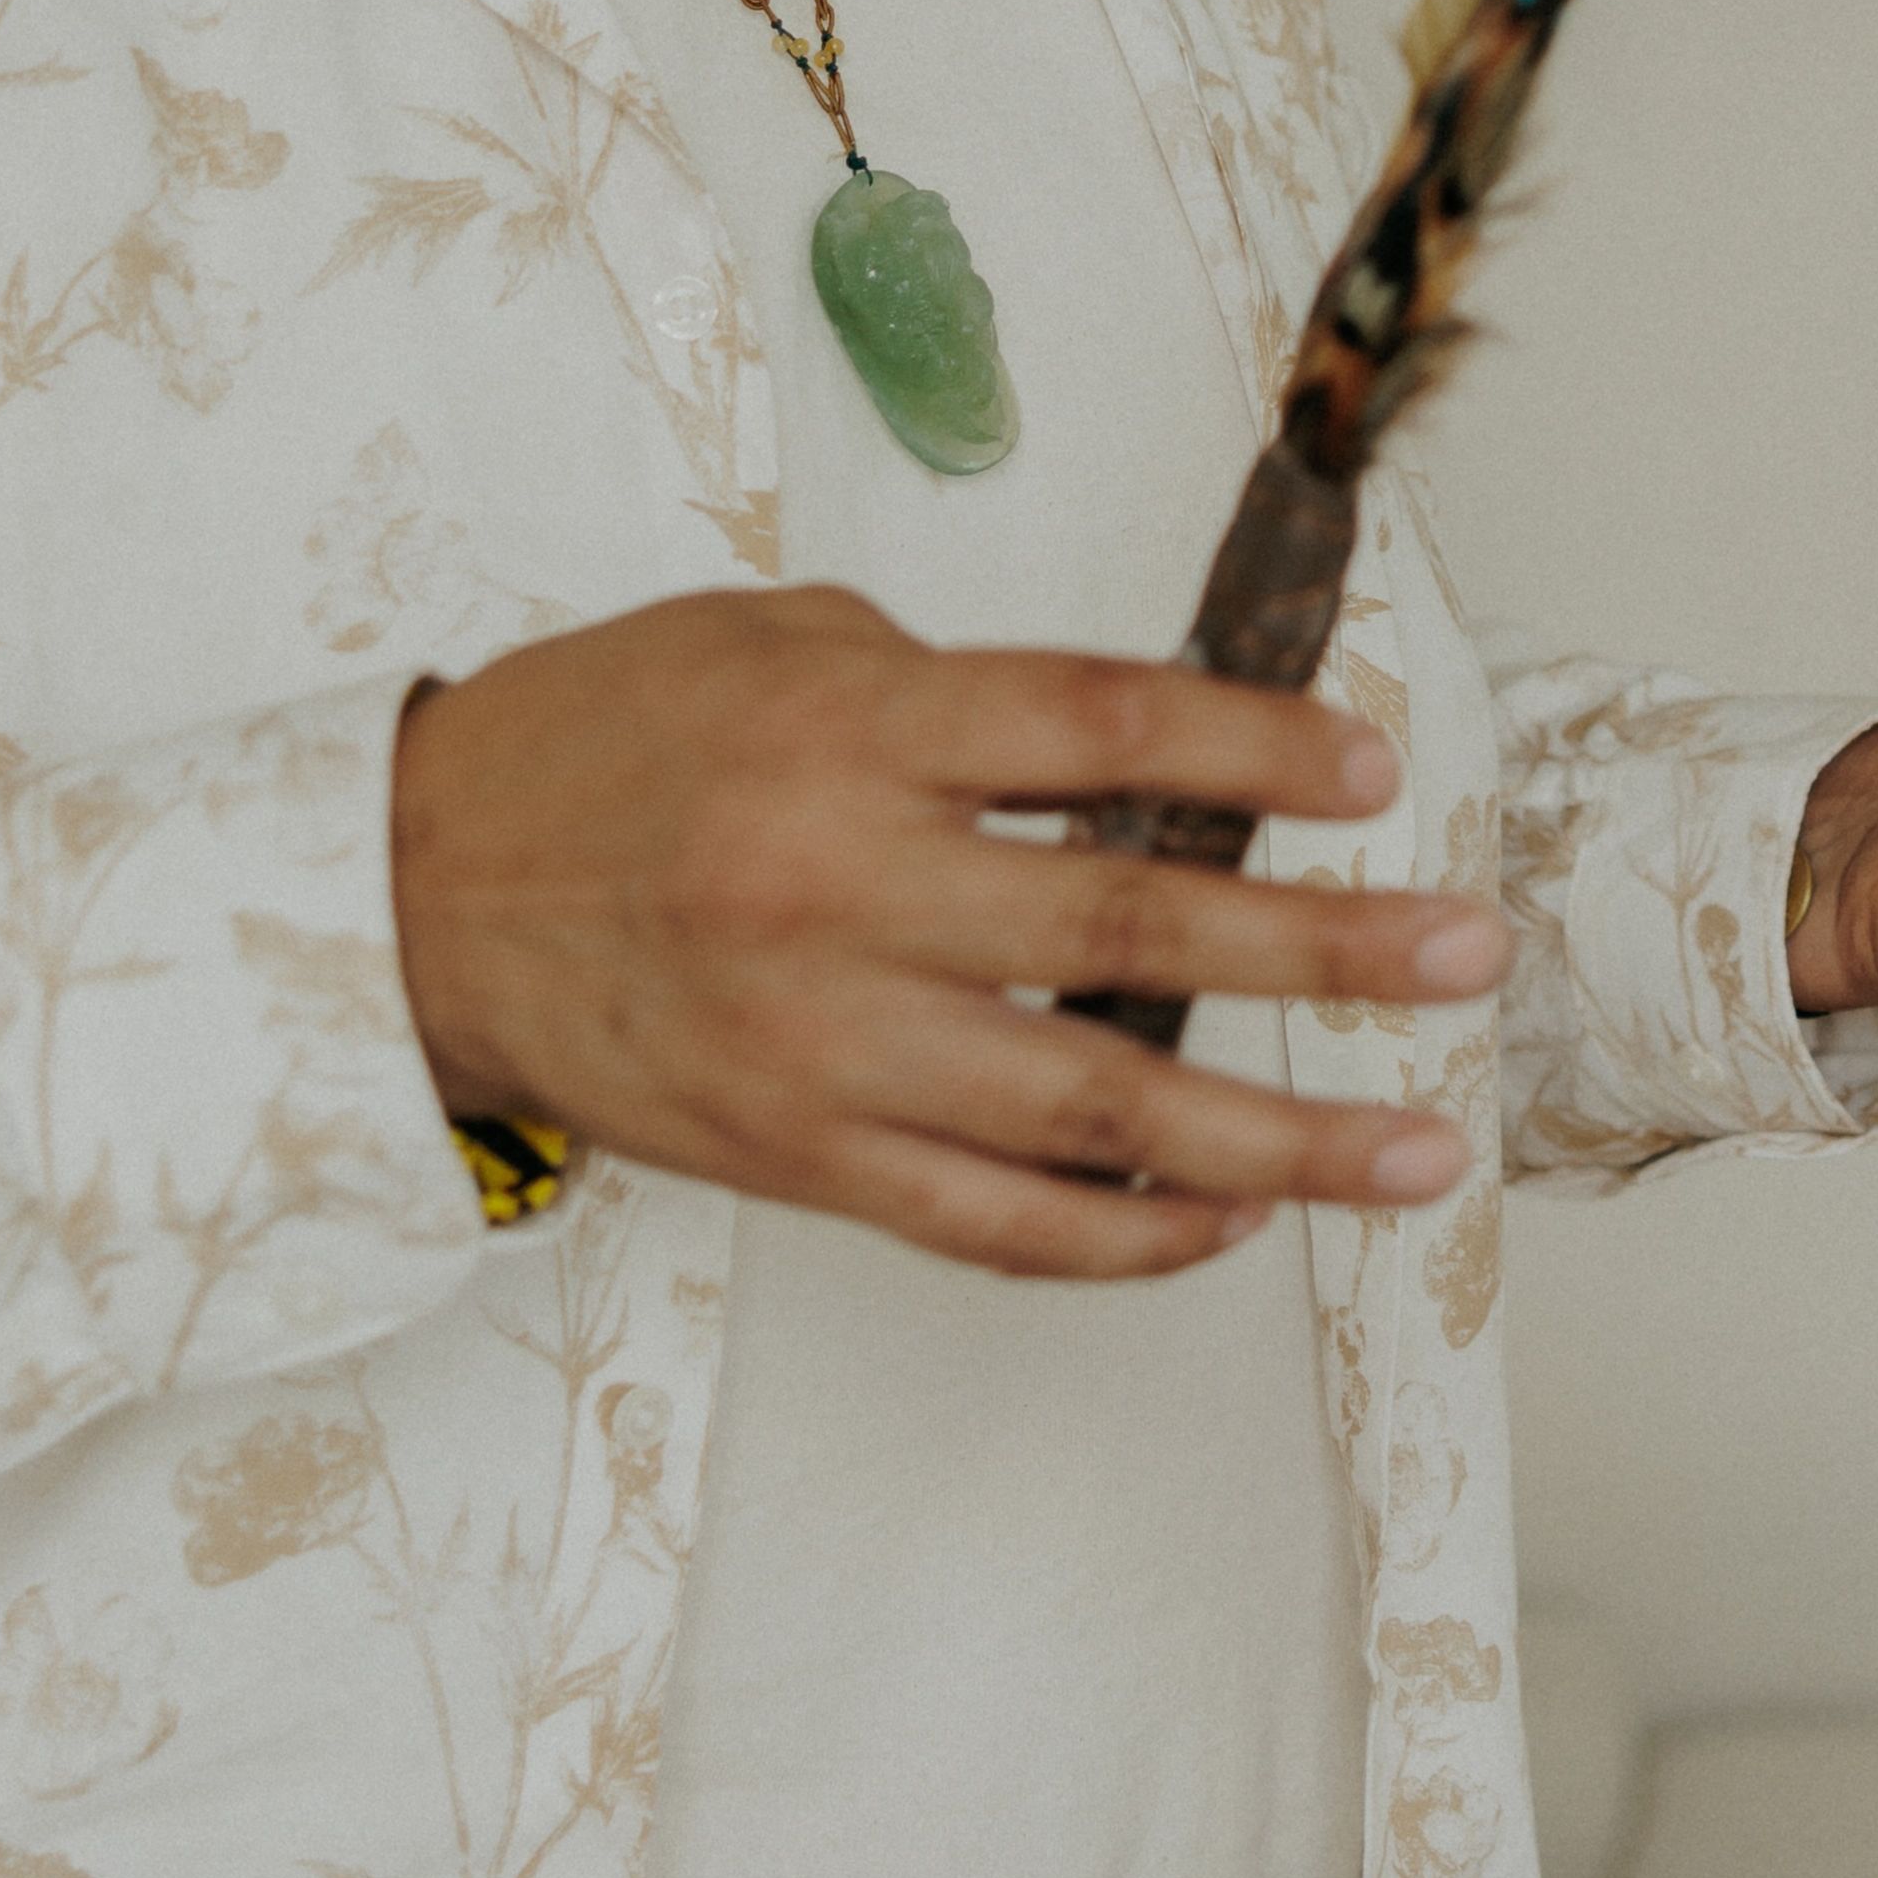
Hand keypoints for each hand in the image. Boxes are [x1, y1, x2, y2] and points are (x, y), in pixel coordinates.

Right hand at [389, 584, 1508, 1278]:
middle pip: (1129, 923)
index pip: (1095, 730)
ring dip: (1276, 1136)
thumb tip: (1133, 754)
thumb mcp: (765, 642)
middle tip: (1464, 956)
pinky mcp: (797, 1155)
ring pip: (1092, 1108)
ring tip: (1415, 1150)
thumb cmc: (603, 743)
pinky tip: (1228, 1219)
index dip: (1250, 746)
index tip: (1372, 774)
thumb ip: (944, 692)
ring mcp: (823, 1041)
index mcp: (845, 726)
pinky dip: (1123, 1235)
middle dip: (1323, 946)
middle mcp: (841, 886)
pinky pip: (992, 1222)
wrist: (414, 899)